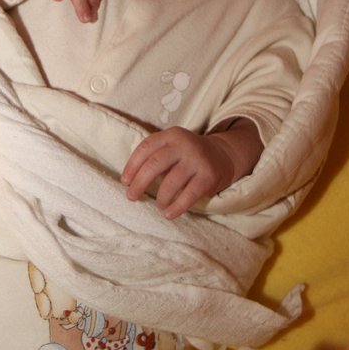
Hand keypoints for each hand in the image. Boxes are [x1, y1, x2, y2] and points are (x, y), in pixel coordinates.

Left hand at [121, 125, 245, 219]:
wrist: (223, 156)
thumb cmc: (188, 156)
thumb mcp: (173, 147)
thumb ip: (155, 158)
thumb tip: (130, 182)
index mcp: (172, 135)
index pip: (145, 148)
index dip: (132, 166)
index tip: (125, 181)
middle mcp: (184, 144)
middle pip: (155, 164)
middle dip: (139, 183)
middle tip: (132, 197)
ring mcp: (197, 159)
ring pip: (170, 182)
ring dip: (160, 198)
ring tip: (159, 205)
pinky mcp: (209, 176)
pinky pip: (188, 195)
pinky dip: (176, 207)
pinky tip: (169, 214)